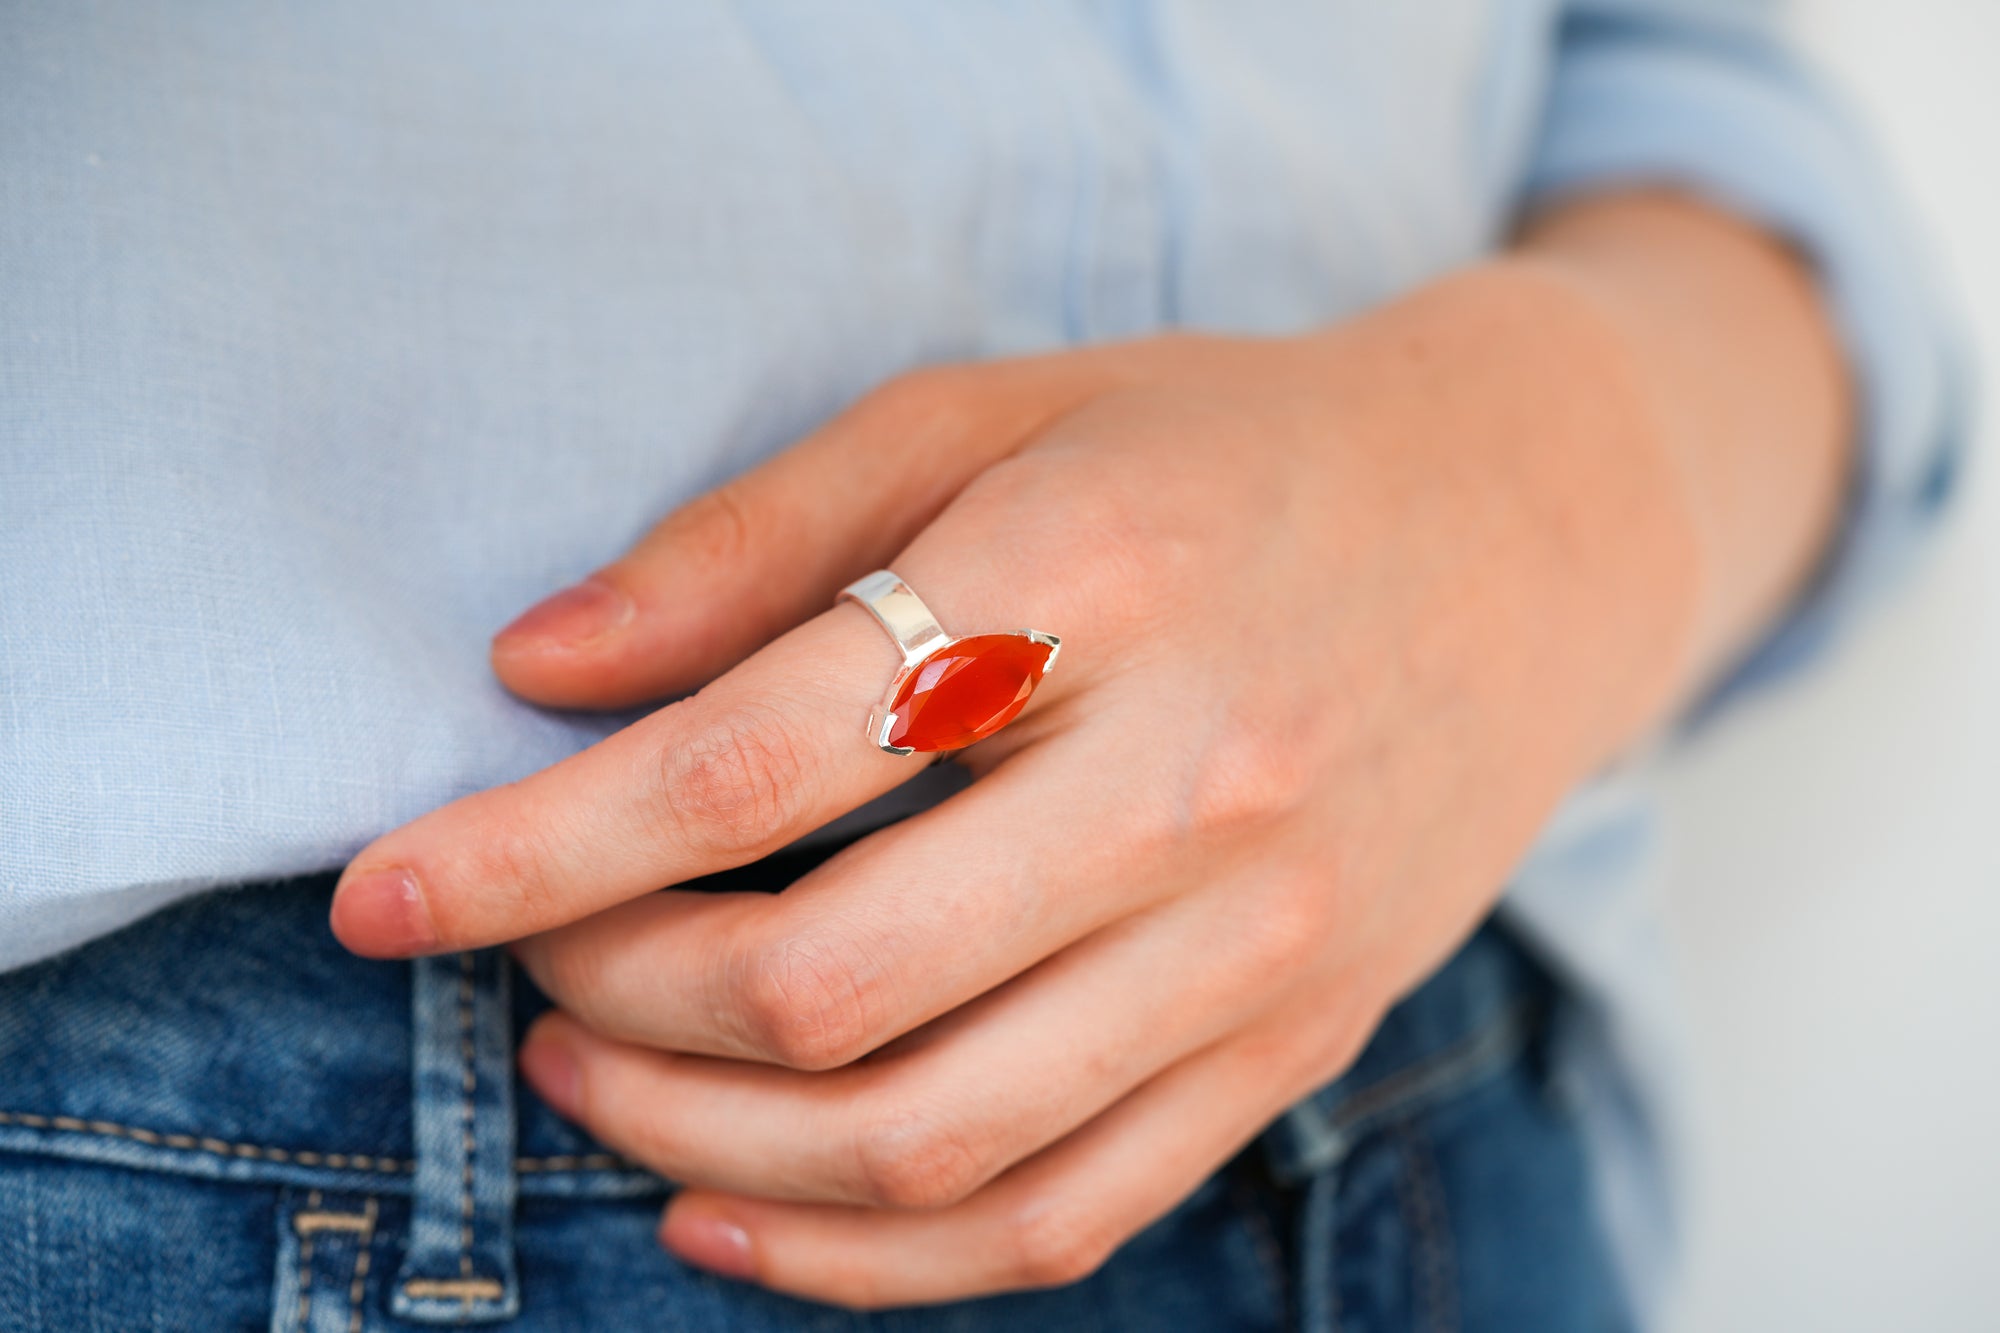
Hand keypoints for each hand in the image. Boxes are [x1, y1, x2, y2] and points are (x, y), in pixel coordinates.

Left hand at [330, 194, 1844, 1308]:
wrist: (1526, 534)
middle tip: (528, 958)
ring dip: (703, 1145)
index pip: (749, 765)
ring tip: (593, 1080)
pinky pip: (1061, 1215)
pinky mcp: (1299, 1043)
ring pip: (930, 1138)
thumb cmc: (1224, 451)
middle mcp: (1200, 780)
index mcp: (1097, 577)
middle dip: (609, 1002)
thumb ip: (756, 534)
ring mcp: (1268, 940)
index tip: (382, 892)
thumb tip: (536, 670)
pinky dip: (870, 1259)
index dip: (525, 849)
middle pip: (825, 984)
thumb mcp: (992, 411)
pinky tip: (737, 1218)